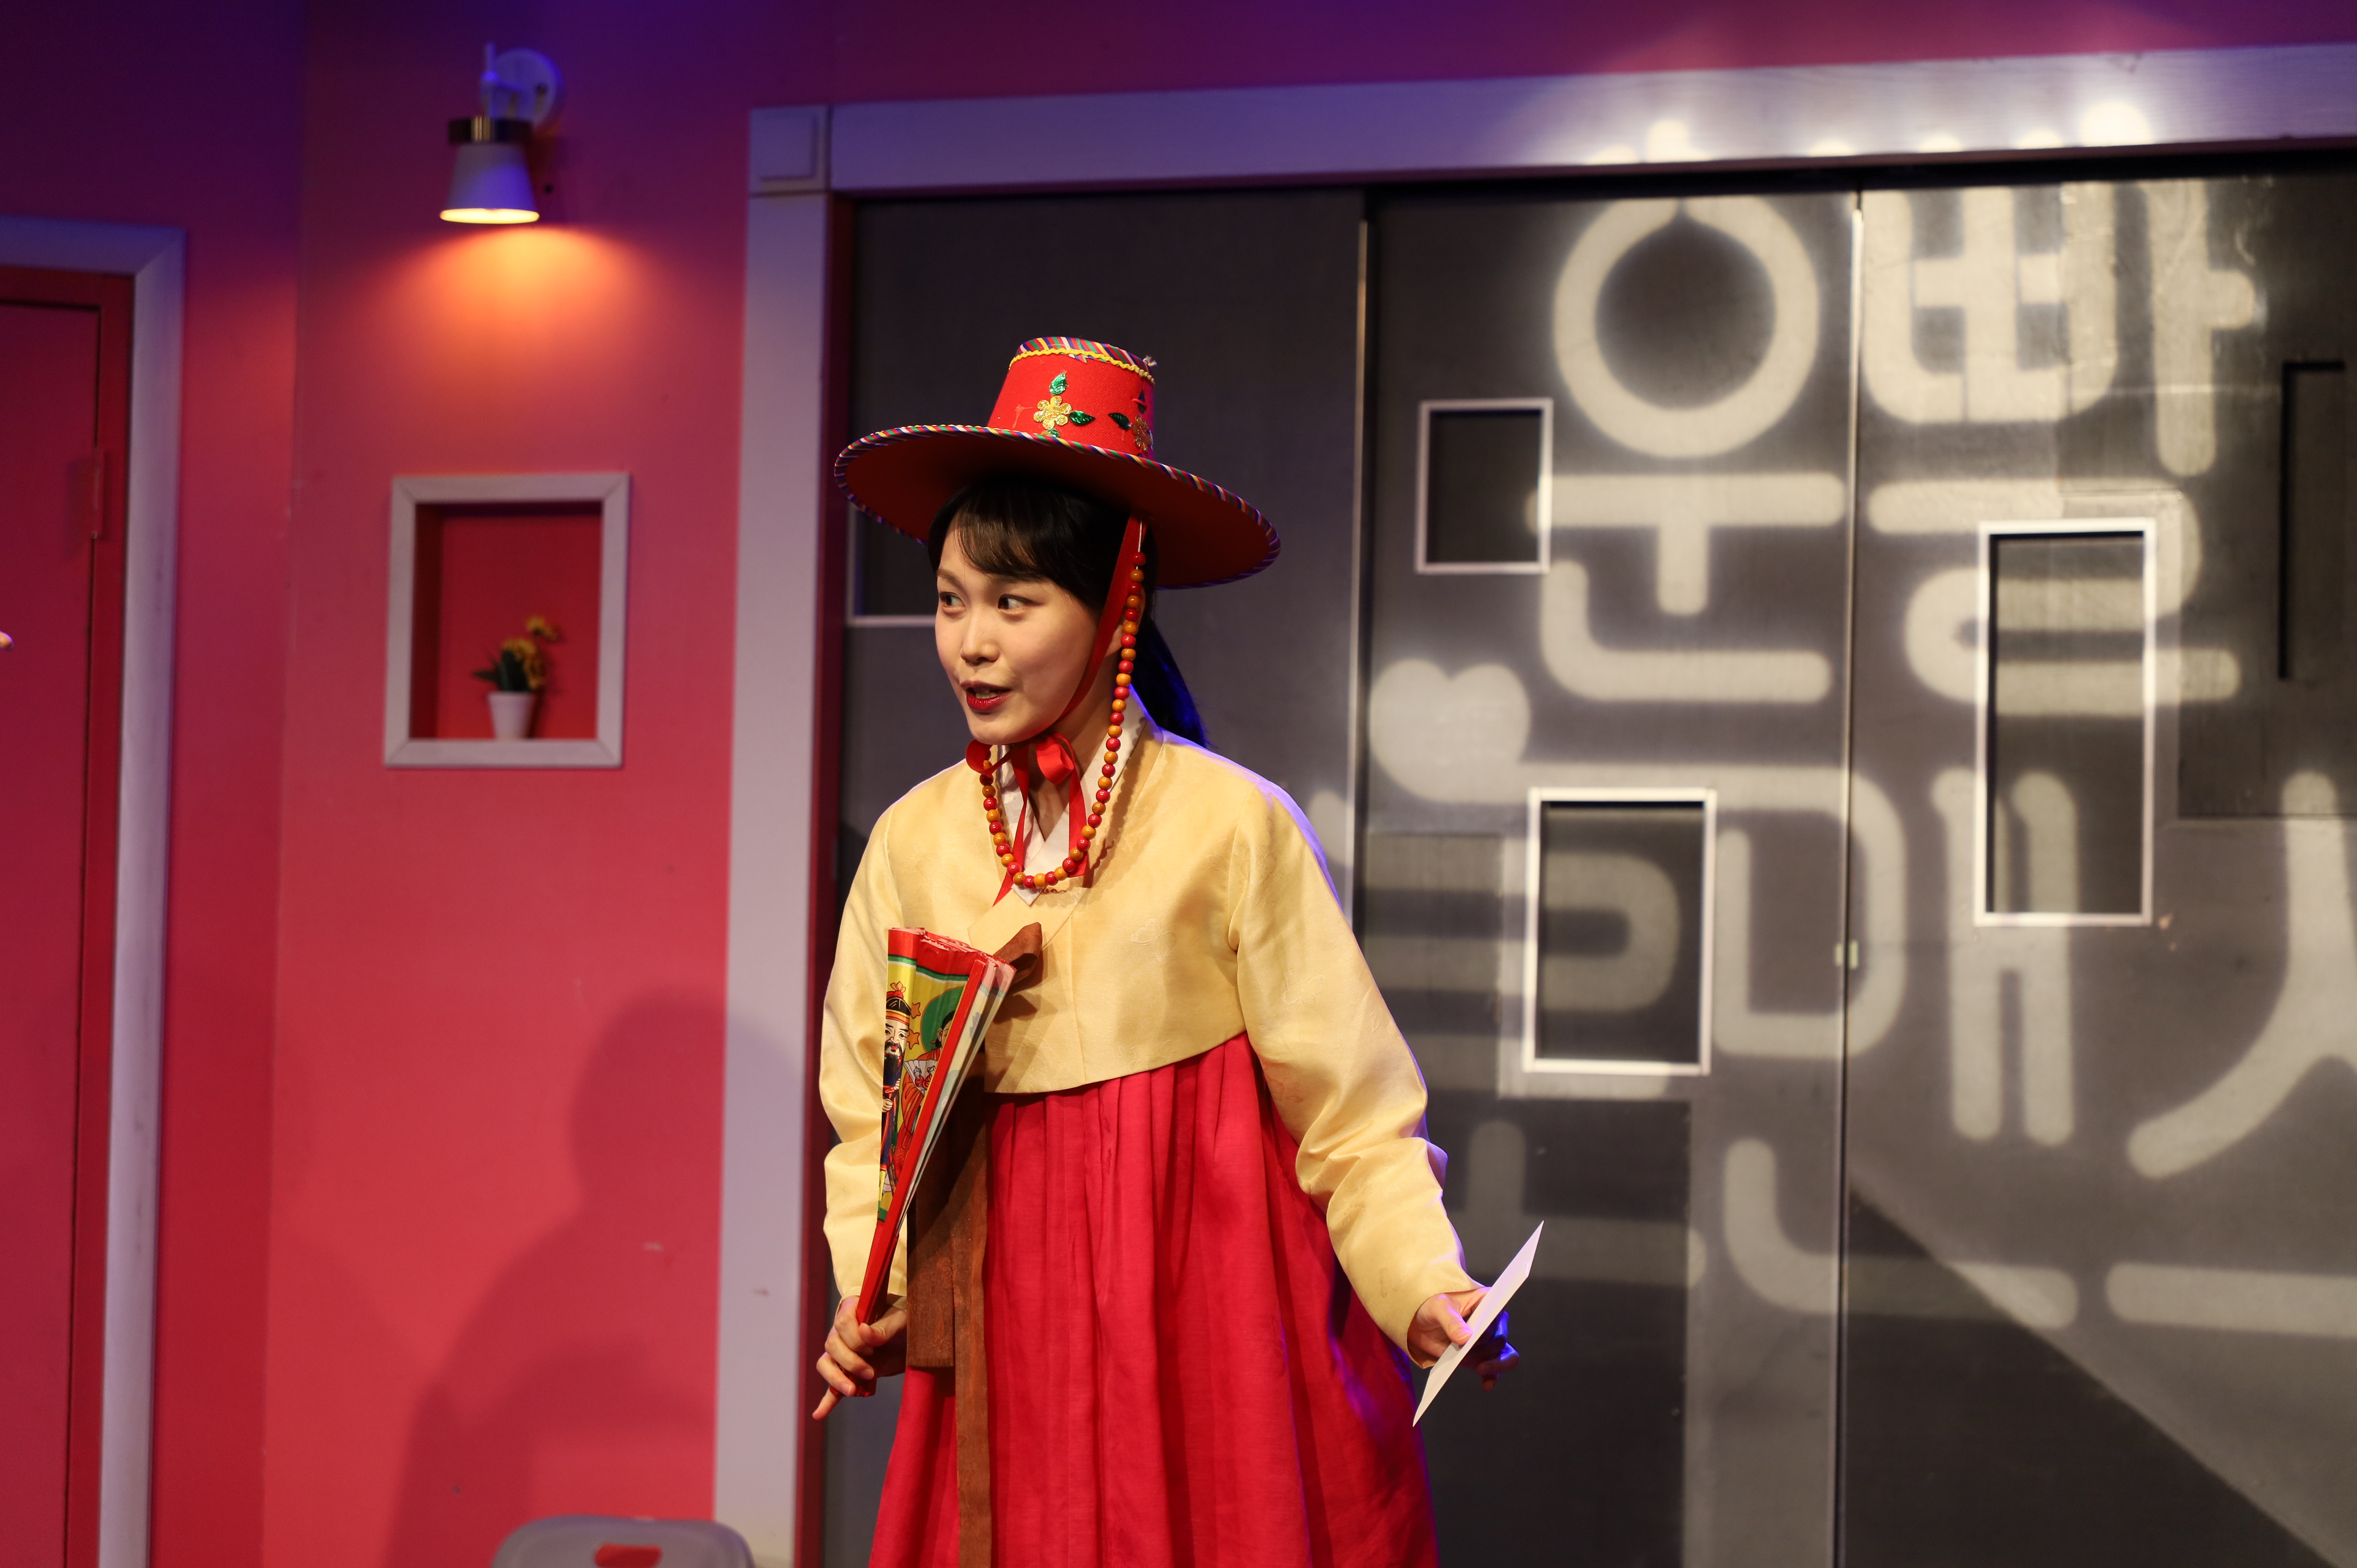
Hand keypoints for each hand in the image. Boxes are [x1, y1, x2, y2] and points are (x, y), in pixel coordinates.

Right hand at [811, 1294, 907, 1419]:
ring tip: (852, 1391)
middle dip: (850, 1362)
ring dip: (836, 1379)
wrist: (913, 1340)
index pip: (841, 1322)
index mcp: (853, 1310)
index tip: (872, 1347)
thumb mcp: (901, 1320)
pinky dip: (827, 1401)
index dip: (854, 1338)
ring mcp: (842, 1353)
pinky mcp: (848, 1373)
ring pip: (826, 1364)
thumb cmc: (906, 1322)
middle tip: (871, 1372)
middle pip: (832, 1345)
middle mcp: (842, 1331)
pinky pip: (832, 1388)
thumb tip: (864, 1332)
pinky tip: (819, 1414)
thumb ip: (884, 1327)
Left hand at [1406, 1289, 1518, 1389]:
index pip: (1497, 1313)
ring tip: (1481, 1369)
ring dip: (1496, 1364)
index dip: (1492, 1324)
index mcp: (1486, 1301)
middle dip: (1486, 1347)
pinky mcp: (1480, 1357)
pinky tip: (1486, 1384)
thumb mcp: (1438, 1308)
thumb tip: (1465, 1337)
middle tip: (1468, 1350)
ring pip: (1505, 1355)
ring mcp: (1487, 1341)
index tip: (1480, 1334)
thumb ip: (1451, 1321)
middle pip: (1500, 1338)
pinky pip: (1494, 1370)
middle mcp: (1492, 1321)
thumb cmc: (1432, 1307)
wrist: (1420, 1323)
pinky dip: (1492, 1377)